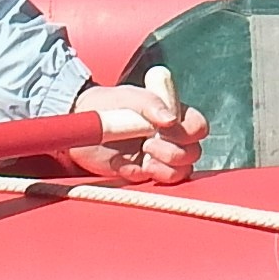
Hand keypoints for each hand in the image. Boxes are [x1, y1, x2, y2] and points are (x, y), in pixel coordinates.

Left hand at [63, 73, 208, 185]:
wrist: (80, 119)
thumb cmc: (108, 103)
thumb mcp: (129, 97)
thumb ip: (150, 104)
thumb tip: (170, 119)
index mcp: (173, 116)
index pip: (198, 127)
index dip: (189, 132)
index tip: (167, 129)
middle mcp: (170, 138)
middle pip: (193, 154)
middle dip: (173, 152)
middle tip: (148, 143)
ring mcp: (157, 157)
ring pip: (180, 172)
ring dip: (164, 168)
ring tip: (143, 156)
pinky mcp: (142, 173)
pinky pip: (154, 183)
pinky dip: (141, 175)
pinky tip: (125, 166)